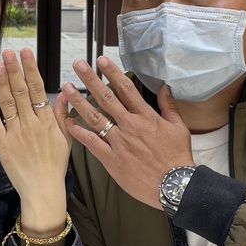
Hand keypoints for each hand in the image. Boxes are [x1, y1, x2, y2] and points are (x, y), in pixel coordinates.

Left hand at [0, 48, 69, 235]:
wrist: (43, 190)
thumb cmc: (55, 166)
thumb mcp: (66, 139)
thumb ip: (62, 115)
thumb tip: (63, 92)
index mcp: (47, 121)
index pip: (38, 89)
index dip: (31, 70)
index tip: (26, 53)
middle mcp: (31, 124)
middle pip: (21, 92)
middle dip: (15, 70)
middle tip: (8, 51)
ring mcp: (15, 133)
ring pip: (8, 103)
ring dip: (2, 82)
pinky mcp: (2, 144)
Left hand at [58, 57, 193, 209]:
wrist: (175, 185)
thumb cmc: (177, 158)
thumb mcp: (179, 128)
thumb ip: (168, 106)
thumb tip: (164, 87)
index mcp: (146, 117)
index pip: (126, 89)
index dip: (112, 73)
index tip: (101, 60)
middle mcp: (130, 126)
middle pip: (107, 98)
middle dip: (91, 80)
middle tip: (78, 65)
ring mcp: (120, 143)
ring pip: (96, 118)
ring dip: (79, 102)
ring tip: (67, 88)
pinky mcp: (112, 160)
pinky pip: (93, 143)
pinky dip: (79, 132)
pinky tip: (68, 122)